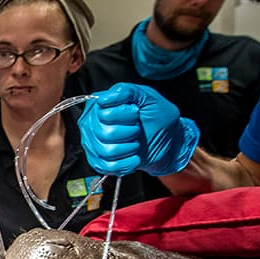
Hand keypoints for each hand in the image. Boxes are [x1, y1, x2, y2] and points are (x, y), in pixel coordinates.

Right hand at [79, 82, 198, 175]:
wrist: (168, 140)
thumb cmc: (157, 117)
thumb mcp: (148, 97)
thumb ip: (128, 91)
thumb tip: (105, 98)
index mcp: (100, 104)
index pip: (105, 114)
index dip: (126, 116)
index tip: (136, 114)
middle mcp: (91, 123)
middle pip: (105, 133)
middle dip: (129, 133)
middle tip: (137, 129)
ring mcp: (93, 143)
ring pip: (106, 151)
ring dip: (129, 149)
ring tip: (135, 143)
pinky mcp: (99, 161)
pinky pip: (108, 167)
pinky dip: (127, 163)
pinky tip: (134, 157)